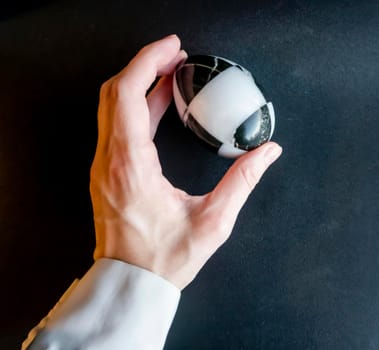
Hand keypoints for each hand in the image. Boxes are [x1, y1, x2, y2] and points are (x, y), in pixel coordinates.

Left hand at [89, 35, 281, 288]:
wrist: (131, 282)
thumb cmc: (166, 257)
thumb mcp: (213, 221)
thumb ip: (243, 181)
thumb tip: (268, 152)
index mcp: (131, 165)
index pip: (129, 95)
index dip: (149, 62)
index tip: (173, 48)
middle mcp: (110, 159)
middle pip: (115, 91)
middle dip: (144, 64)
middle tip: (176, 54)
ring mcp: (103, 165)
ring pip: (112, 106)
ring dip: (140, 82)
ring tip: (170, 72)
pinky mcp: (106, 171)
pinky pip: (115, 124)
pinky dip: (135, 104)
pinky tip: (158, 102)